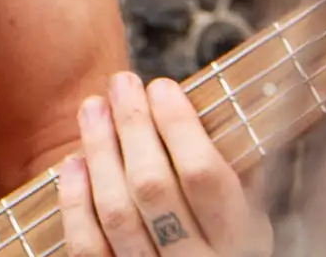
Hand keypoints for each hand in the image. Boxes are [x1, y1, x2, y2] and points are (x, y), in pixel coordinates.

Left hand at [56, 71, 272, 256]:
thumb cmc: (222, 241)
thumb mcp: (251, 218)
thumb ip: (238, 172)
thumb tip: (219, 106)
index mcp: (240, 241)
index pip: (204, 175)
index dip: (179, 126)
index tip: (161, 86)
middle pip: (152, 187)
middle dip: (133, 127)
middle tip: (121, 84)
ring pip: (116, 212)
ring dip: (100, 151)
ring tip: (93, 108)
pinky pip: (88, 246)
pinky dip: (76, 201)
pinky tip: (74, 163)